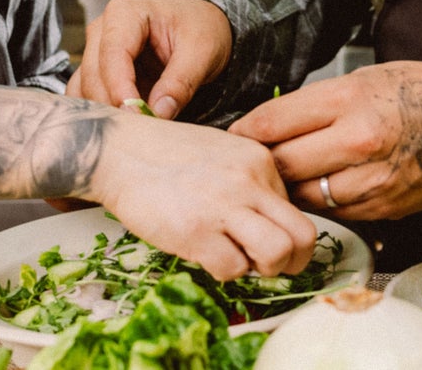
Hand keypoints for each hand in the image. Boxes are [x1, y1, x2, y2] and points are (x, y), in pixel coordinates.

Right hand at [69, 0, 232, 119]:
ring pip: (85, 89)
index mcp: (125, 13)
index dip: (121, 88)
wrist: (203, 26)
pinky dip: (104, 114)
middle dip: (114, 105)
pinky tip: (128, 126)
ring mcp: (96, 52)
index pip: (113, 54)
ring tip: (136, 132)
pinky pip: (89, 97)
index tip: (137, 115)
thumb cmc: (201, 28)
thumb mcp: (202, 51)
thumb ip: (180, 81)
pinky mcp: (99, 73)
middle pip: (93, 75)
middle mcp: (102, 31)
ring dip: (107, 112)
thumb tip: (158, 112)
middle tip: (141, 131)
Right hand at [86, 114, 317, 280]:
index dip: (284, 233)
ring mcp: (224, 207)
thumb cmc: (163, 155)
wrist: (118, 150)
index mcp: (258, 161)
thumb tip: (266, 224)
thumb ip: (248, 183)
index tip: (264, 239)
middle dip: (294, 261)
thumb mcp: (221, 153)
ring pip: (278, 254)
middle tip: (269, 265)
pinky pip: (232, 269)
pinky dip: (223, 271)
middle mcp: (249, 181)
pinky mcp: (197, 231)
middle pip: (304, 236)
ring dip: (263, 270)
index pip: (296, 210)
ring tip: (239, 261)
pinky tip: (204, 255)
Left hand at [229, 61, 421, 220]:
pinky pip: (335, 212)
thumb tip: (262, 128)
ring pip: (304, 195)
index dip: (244, 132)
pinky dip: (323, 203)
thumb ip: (310, 106)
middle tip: (251, 164)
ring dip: (290, 189)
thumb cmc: (409, 93)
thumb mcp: (356, 81)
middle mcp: (358, 140)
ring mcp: (372, 179)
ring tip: (285, 179)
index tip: (234, 137)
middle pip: (283, 164)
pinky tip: (321, 189)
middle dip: (264, 165)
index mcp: (346, 100)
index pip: (271, 123)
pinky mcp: (384, 206)